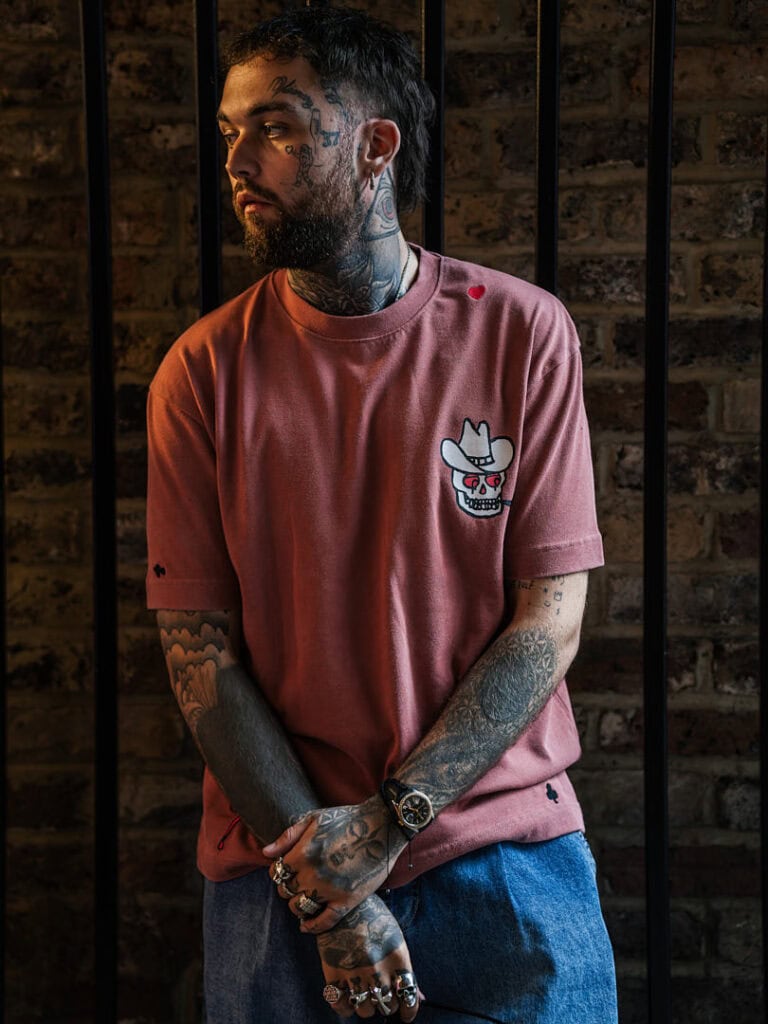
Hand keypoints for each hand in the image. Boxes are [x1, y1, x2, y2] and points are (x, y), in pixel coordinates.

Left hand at [263, 795, 406, 932]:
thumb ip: (287, 836)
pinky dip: (312, 927)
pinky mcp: (347, 900)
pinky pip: (323, 922)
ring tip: (304, 897)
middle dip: (288, 887)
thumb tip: (266, 853)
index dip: (279, 872)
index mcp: (303, 853)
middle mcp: (313, 874)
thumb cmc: (346, 818)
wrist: (382, 825)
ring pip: (299, 908)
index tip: (287, 871)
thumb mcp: (313, 819)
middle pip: (286, 892)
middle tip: (298, 882)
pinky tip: (306, 925)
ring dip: (298, 904)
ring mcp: (330, 889)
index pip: (276, 873)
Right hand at [316, 894, 420, 1020]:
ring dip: (367, 1005)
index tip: (406, 1014)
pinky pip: (341, 1006)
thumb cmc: (374, 918)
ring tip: (365, 991)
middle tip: (382, 992)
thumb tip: (420, 997)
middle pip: (388, 1006)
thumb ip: (406, 970)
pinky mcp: (333, 974)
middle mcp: (378, 969)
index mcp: (398, 958)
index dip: (409, 1011)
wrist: (343, 902)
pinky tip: (347, 995)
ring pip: (366, 1011)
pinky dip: (345, 1006)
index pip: (409, 997)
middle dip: (387, 1003)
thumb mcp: (395, 939)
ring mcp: (355, 973)